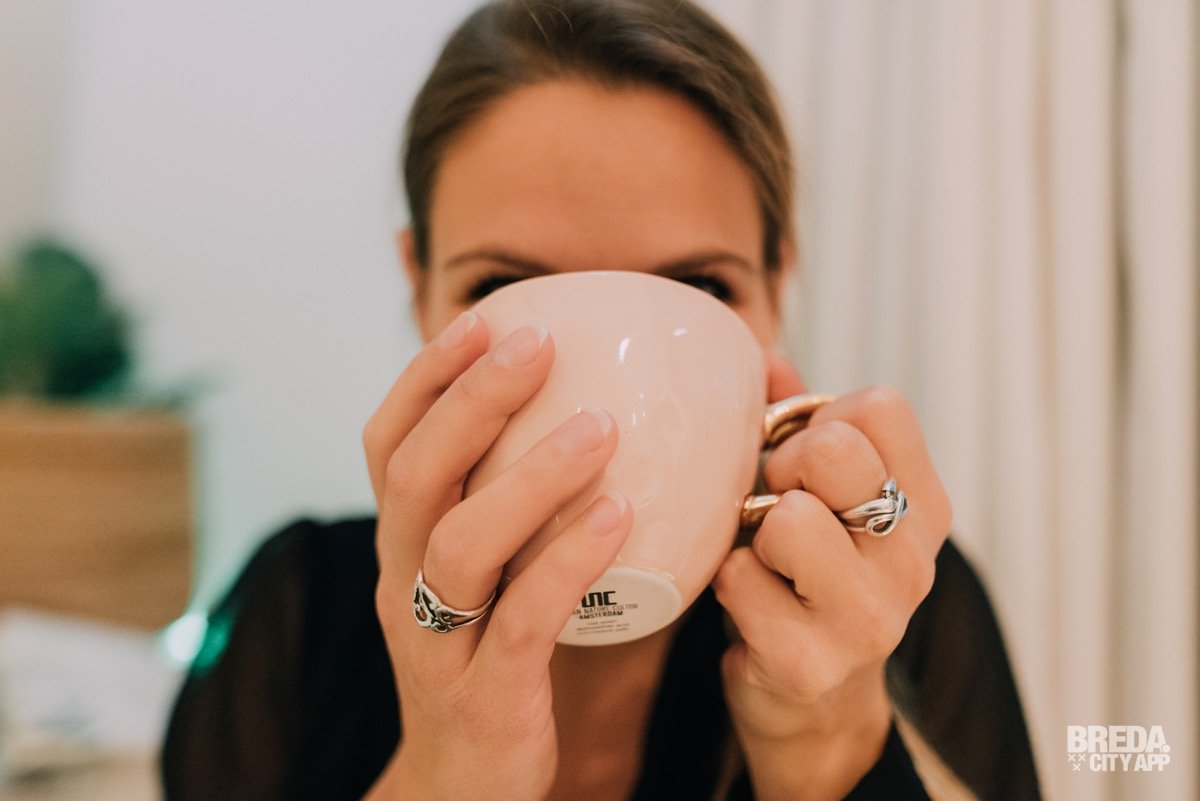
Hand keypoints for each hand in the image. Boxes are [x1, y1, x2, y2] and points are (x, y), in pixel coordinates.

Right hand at [361, 312, 632, 800]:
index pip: (387, 445)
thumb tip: (591, 417)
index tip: (482, 320)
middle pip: (416, 477)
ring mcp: (437, 642)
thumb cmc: (489, 663)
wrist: (462, 789)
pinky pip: (524, 618)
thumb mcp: (483, 578)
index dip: (426, 378)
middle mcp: (401, 584)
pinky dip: (568, 561)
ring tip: (600, 428)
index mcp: (401, 546)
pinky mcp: (485, 696)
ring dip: (529, 477)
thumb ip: (513, 508)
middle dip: (473, 401)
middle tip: (537, 346)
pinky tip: (620, 517)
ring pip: (460, 545)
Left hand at [714, 357, 951, 799]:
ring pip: (787, 519)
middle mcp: (910, 560)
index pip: (880, 405)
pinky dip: (727, 582)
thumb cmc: (812, 580)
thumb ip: (800, 425)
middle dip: (784, 467)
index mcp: (924, 506)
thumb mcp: (826, 500)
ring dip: (754, 532)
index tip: (807, 461)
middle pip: (834, 451)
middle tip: (776, 504)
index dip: (822, 420)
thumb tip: (764, 357)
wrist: (816, 705)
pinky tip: (748, 602)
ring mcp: (868, 618)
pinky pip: (738, 579)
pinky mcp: (809, 662)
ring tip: (766, 558)